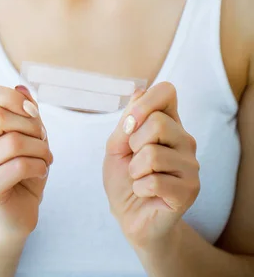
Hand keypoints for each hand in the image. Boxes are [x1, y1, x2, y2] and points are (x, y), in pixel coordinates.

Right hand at [0, 82, 52, 244]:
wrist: (16, 212)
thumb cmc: (21, 167)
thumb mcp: (28, 133)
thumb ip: (25, 109)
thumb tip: (21, 87)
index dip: (11, 96)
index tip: (31, 111)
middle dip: (31, 125)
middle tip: (42, 138)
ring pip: (12, 142)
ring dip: (40, 148)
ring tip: (46, 156)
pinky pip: (18, 166)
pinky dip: (39, 166)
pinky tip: (40, 171)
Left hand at [103, 82, 199, 249]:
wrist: (129, 216)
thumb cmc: (123, 178)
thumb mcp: (116, 145)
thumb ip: (127, 121)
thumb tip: (139, 92)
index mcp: (169, 122)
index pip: (166, 91)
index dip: (145, 103)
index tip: (129, 124)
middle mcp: (185, 140)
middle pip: (158, 122)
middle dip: (133, 143)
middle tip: (135, 160)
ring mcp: (191, 165)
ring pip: (153, 154)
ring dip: (135, 170)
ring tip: (140, 178)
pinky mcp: (190, 190)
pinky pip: (154, 181)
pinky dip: (140, 188)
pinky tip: (146, 193)